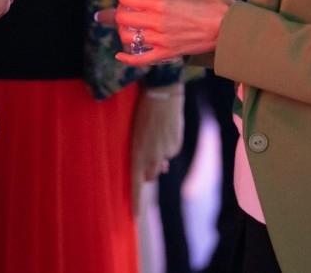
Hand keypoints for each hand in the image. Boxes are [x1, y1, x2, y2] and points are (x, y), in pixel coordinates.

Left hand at [95, 0, 235, 64]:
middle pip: (122, 17)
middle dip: (120, 11)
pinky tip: (120, 55)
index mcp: (160, 2)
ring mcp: (161, 39)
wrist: (230, 28)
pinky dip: (127, 59)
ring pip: (128, 37)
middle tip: (127, 9)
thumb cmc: (214, 4)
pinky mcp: (168, 53)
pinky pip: (142, 60)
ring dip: (124, 30)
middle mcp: (157, 21)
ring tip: (129, 26)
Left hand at [129, 85, 184, 216]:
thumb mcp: (136, 132)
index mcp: (138, 154)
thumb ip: (142, 153)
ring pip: (161, 163)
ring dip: (157, 156)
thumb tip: (158, 169)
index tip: (134, 217)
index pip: (137, 185)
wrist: (161, 92)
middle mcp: (153, 157)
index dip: (136, 202)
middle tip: (144, 151)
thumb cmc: (141, 110)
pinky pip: (170, 150)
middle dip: (147, 170)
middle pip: (150, 174)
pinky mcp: (176, 144)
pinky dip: (167, 146)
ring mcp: (166, 151)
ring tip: (153, 134)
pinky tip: (164, 129)